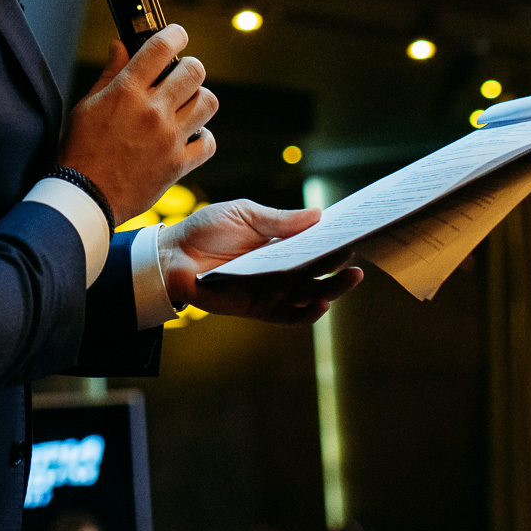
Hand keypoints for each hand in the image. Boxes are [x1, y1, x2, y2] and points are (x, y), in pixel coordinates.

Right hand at [60, 27, 216, 223]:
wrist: (84, 196)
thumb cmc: (80, 151)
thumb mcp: (87, 106)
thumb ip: (110, 73)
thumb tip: (120, 45)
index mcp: (126, 92)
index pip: (160, 47)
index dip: (175, 34)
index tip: (177, 34)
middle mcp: (152, 111)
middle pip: (195, 71)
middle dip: (191, 68)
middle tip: (182, 76)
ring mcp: (168, 138)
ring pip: (208, 103)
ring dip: (200, 100)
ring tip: (187, 106)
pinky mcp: (178, 164)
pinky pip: (208, 143)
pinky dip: (203, 138)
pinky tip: (190, 137)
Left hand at [159, 201, 361, 324]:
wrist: (173, 255)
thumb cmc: (206, 230)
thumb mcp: (245, 214)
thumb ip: (280, 220)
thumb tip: (319, 215)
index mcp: (280, 243)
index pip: (315, 243)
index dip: (335, 239)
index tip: (357, 230)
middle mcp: (280, 268)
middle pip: (319, 270)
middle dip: (339, 264)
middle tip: (358, 255)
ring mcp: (272, 289)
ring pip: (311, 294)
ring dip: (332, 288)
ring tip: (350, 277)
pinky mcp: (259, 308)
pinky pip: (289, 316)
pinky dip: (308, 313)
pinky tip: (321, 303)